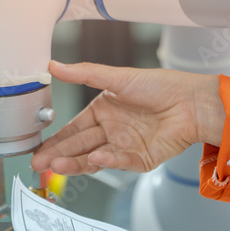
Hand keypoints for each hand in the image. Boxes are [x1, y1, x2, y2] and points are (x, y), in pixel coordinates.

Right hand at [31, 61, 224, 174]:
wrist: (191, 102)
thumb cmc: (159, 86)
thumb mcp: (117, 78)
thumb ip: (84, 74)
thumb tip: (53, 65)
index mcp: (103, 112)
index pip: (73, 129)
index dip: (55, 140)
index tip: (38, 149)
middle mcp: (112, 131)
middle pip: (80, 147)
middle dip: (59, 155)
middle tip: (39, 163)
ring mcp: (125, 147)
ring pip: (94, 158)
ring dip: (76, 162)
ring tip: (57, 165)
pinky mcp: (141, 160)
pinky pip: (120, 161)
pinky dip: (107, 161)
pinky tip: (94, 158)